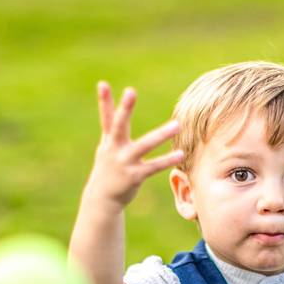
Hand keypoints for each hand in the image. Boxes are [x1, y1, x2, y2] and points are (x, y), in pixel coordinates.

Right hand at [83, 81, 183, 208]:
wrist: (102, 200)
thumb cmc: (108, 170)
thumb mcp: (107, 148)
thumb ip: (113, 129)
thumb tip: (117, 111)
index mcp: (109, 141)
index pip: (106, 117)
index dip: (104, 101)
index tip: (103, 83)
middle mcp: (114, 149)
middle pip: (119, 125)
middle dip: (125, 109)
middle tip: (130, 91)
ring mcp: (124, 162)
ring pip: (144, 145)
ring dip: (161, 135)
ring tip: (177, 125)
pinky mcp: (134, 176)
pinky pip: (153, 166)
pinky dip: (167, 160)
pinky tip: (180, 154)